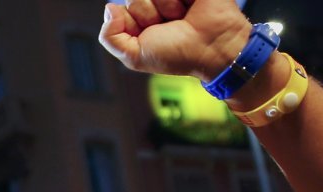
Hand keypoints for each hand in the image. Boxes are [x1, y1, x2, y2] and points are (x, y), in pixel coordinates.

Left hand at [98, 0, 251, 80]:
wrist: (213, 46)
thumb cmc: (178, 55)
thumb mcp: (135, 57)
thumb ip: (111, 38)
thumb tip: (109, 9)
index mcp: (137, 21)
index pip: (117, 10)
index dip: (132, 23)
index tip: (150, 34)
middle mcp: (152, 4)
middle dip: (149, 14)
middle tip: (169, 25)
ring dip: (166, 4)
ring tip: (181, 16)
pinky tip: (190, 4)